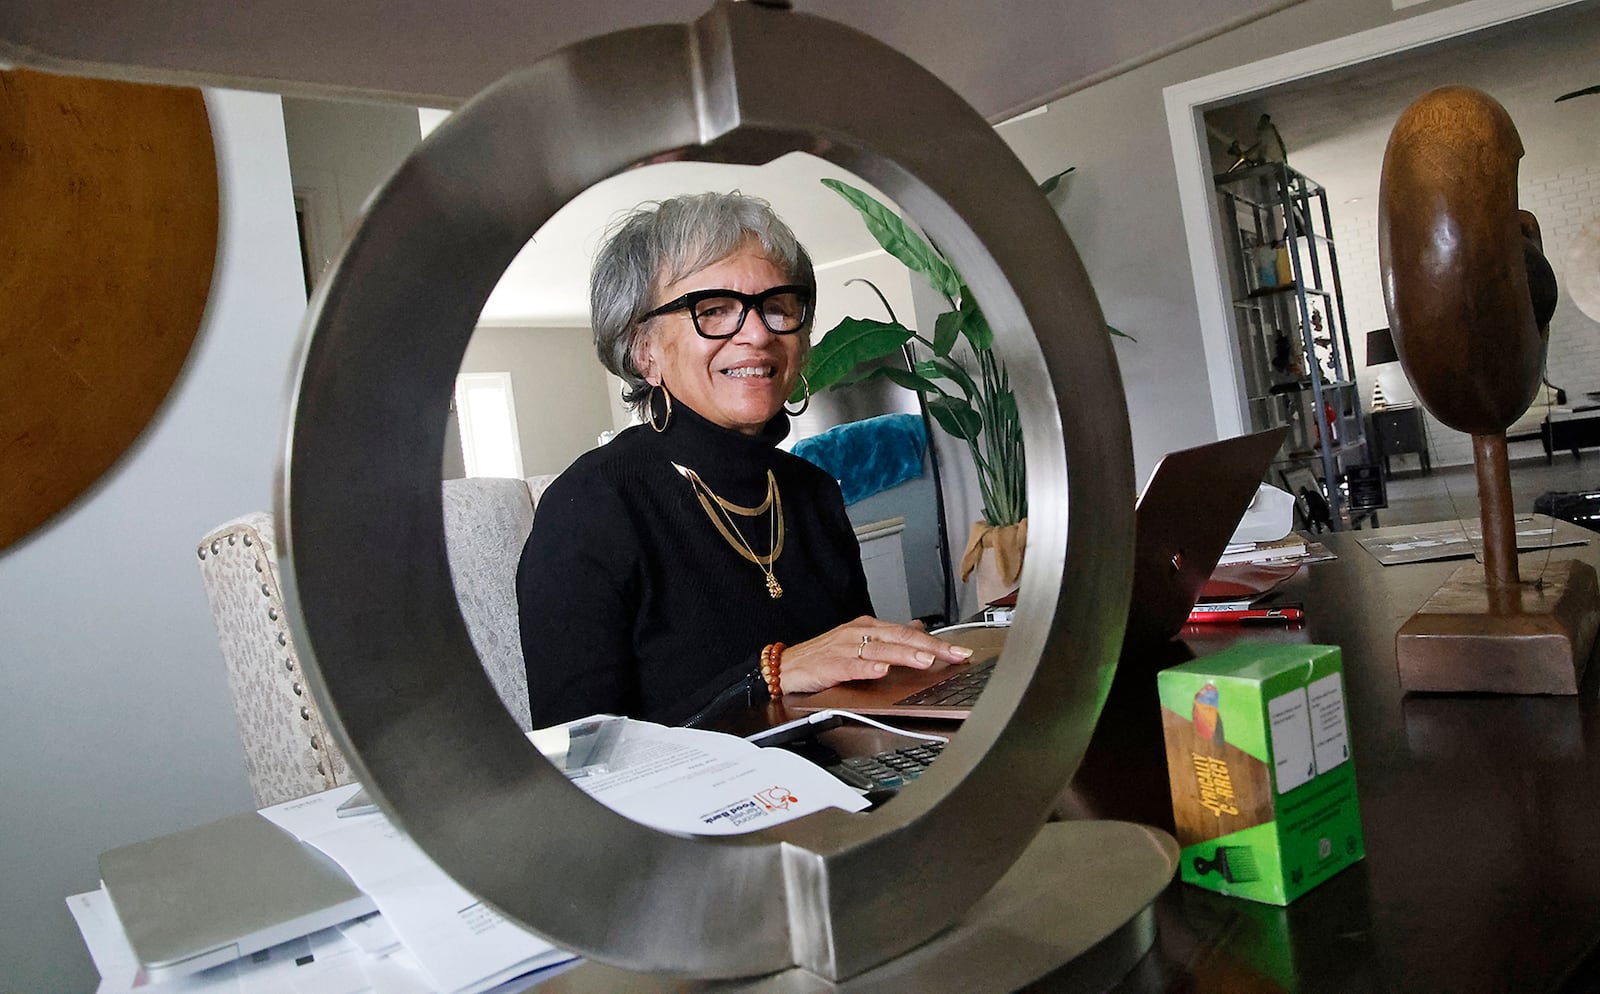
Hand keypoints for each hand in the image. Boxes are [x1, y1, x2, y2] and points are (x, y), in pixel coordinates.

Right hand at [778, 616, 974, 695]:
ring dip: (904, 655)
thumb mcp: (859, 641)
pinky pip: (851, 666)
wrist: (785, 666)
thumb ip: (889, 637)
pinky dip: (867, 668)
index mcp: (868, 628)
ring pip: (879, 650)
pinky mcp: (829, 665)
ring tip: (925, 660)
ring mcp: (844, 648)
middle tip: (953, 654)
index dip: (936, 641)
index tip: (960, 651)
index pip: (908, 632)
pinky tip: (881, 671)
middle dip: (930, 646)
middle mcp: (858, 634)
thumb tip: (918, 628)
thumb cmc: (822, 656)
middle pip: (899, 637)